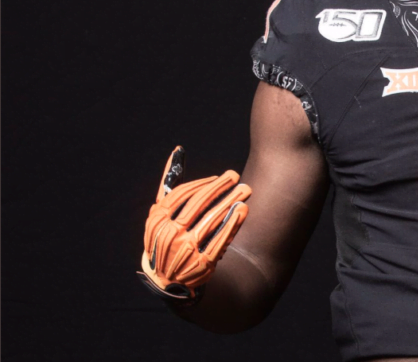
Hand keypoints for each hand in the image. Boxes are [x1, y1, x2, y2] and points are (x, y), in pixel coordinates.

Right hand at [137, 146, 250, 303]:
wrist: (167, 281)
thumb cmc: (166, 238)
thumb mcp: (161, 214)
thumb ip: (170, 183)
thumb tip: (179, 150)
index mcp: (157, 221)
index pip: (182, 196)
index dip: (203, 185)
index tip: (220, 178)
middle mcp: (169, 235)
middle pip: (198, 205)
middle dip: (220, 189)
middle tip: (237, 177)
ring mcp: (184, 250)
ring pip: (211, 221)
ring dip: (230, 202)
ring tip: (246, 190)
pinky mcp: (201, 264)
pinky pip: (220, 240)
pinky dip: (232, 224)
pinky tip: (243, 210)